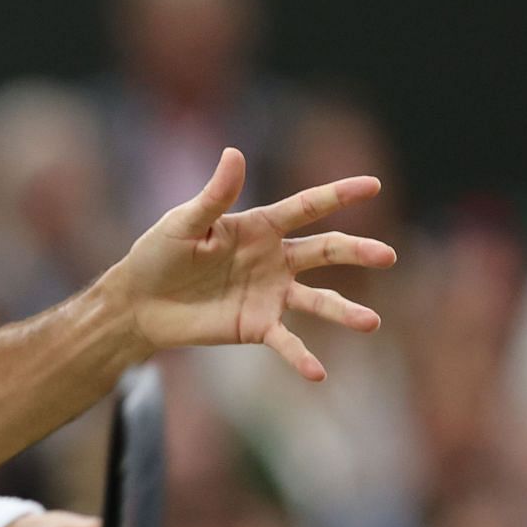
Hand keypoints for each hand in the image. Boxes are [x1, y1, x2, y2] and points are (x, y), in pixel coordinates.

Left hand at [109, 148, 396, 379]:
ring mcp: (270, 294)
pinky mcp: (256, 326)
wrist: (139, 302)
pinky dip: (301, 357)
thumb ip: (214, 196)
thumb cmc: (158, 254)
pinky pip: (286, 342)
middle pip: (324, 251)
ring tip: (371, 322)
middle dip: (356, 252)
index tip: (374, 185)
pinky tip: (318, 373)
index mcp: (259, 226)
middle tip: (387, 255)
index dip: (339, 195)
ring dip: (344, 311)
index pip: (306, 207)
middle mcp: (274, 258)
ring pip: (317, 301)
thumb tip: (234, 153)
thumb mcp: (184, 223)